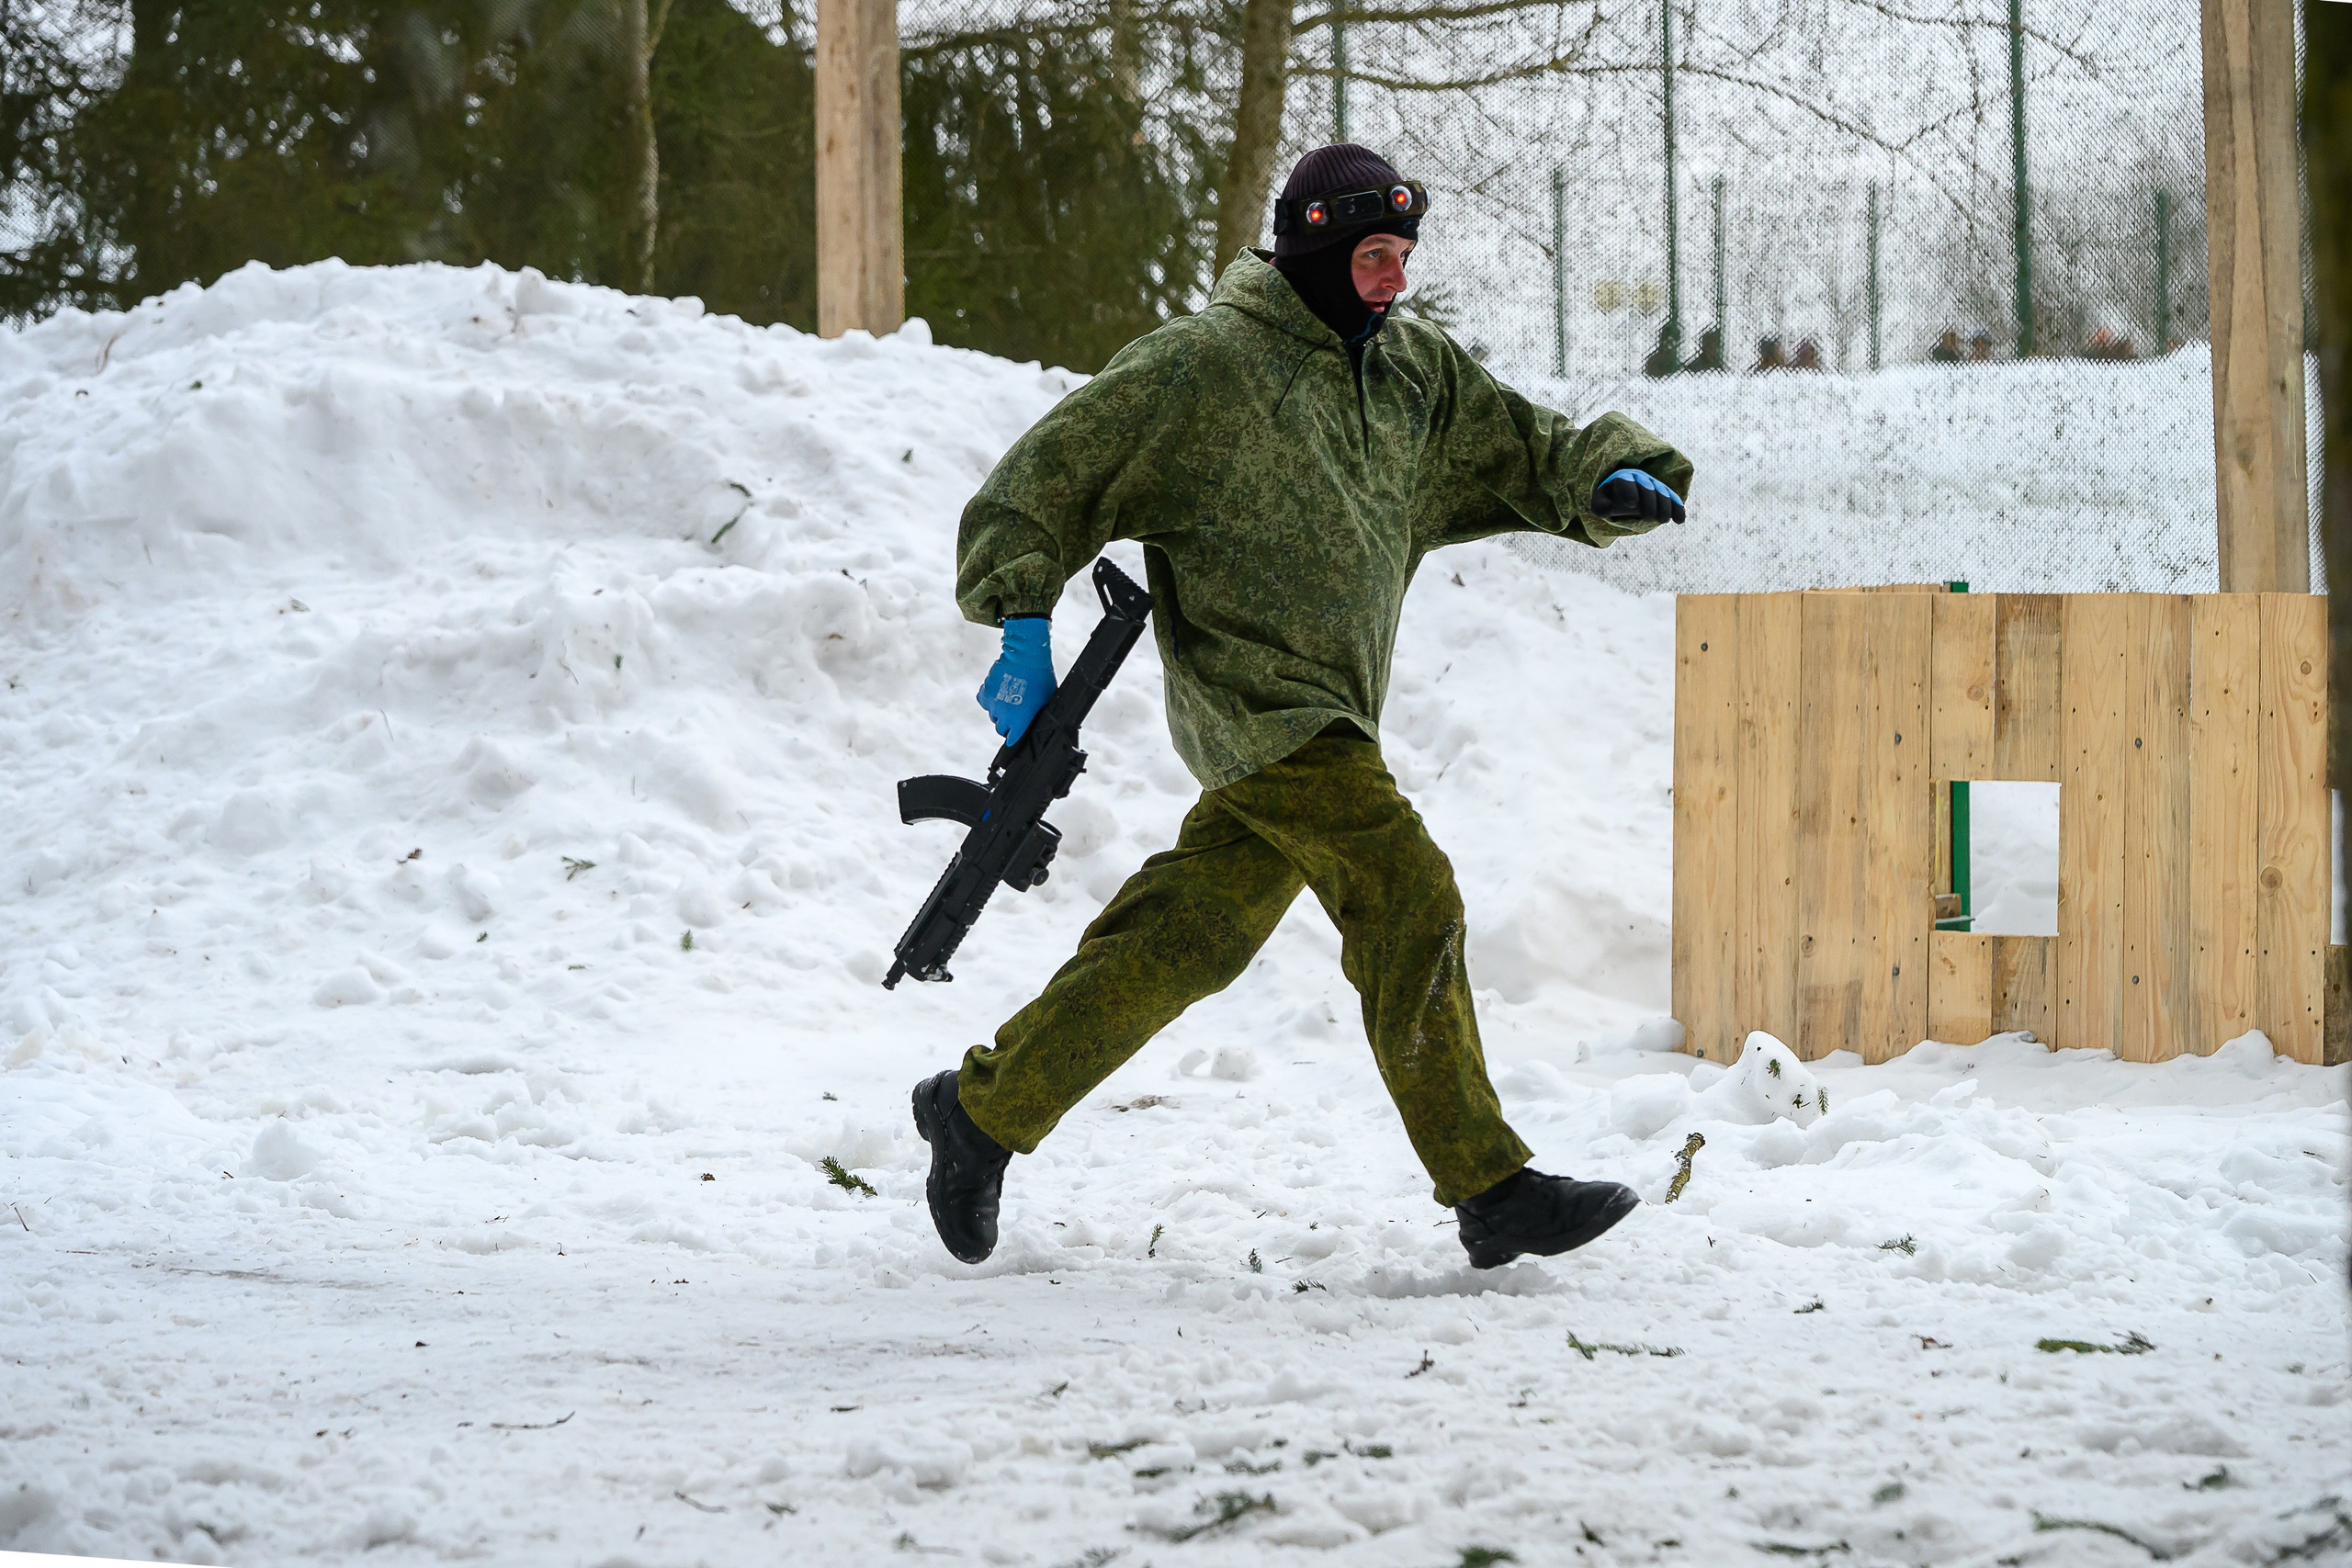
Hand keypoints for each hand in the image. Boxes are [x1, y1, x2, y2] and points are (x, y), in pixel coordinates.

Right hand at [977, 616, 1055, 743]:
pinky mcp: (985, 691)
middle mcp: (1003, 715)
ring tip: (1010, 700)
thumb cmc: (1041, 677)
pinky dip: (991, 700)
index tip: (1016, 735)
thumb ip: (1039, 713)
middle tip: (1015, 716)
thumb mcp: (1047, 700)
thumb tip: (1038, 719)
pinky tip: (999, 693)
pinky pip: (986, 702)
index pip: (1012, 738)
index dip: (1015, 737)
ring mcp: (992, 703)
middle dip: (1008, 725)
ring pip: (993, 715)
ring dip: (999, 711)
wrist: (1026, 656)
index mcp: (1019, 720)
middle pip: (1001, 728)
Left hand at [1593, 467, 1684, 523]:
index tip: (1632, 504)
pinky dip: (1678, 509)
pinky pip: (1673, 499)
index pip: (1626, 482)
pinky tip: (1681, 521)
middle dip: (1649, 502)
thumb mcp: (1599, 504)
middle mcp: (1640, 478)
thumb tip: (1609, 507)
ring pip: (1662, 492)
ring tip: (1662, 521)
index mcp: (1622, 478)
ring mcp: (1653, 484)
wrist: (1622, 494)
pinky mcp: (1663, 493)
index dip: (1630, 491)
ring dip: (1665, 506)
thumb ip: (1600, 506)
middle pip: (1647, 487)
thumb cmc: (1609, 499)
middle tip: (1648, 519)